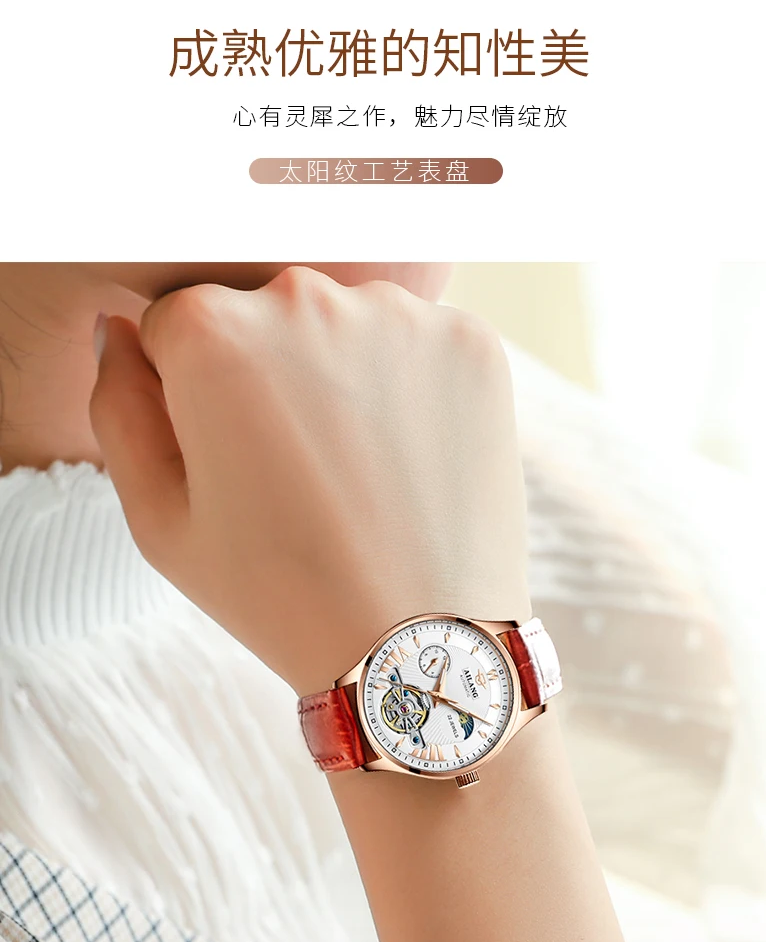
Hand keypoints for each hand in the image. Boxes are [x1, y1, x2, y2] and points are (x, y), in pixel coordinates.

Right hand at [90, 267, 530, 695]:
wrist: (415, 645)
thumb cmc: (278, 594)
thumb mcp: (160, 521)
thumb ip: (120, 407)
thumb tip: (123, 329)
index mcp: (211, 331)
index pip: (179, 322)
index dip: (194, 395)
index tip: (230, 459)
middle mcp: (304, 296)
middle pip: (265, 313)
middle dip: (268, 376)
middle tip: (295, 477)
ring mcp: (398, 313)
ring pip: (345, 323)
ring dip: (342, 377)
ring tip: (355, 477)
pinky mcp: (469, 343)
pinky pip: (419, 345)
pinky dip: (412, 390)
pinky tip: (408, 465)